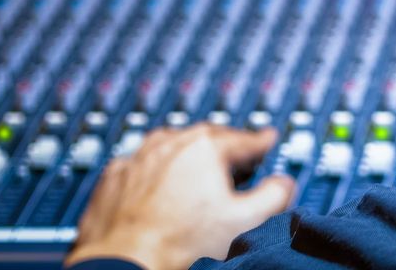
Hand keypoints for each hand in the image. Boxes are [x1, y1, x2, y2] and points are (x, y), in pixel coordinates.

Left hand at [66, 125, 294, 269]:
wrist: (123, 263)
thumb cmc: (180, 245)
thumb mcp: (244, 221)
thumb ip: (274, 196)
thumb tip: (283, 185)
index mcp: (204, 147)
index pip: (244, 139)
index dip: (261, 142)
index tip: (267, 140)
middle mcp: (169, 144)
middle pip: (206, 138)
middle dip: (225, 147)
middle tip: (238, 158)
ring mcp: (136, 159)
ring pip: (169, 147)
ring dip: (186, 155)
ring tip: (197, 173)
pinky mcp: (112, 179)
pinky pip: (139, 166)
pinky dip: (152, 172)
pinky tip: (158, 189)